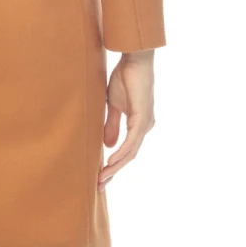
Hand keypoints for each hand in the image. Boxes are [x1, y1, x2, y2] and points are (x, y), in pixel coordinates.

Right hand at [101, 50, 155, 186]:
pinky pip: (132, 141)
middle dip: (114, 172)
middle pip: (129, 156)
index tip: (100, 176)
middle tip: (99, 186)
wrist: (134, 60)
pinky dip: (121, 153)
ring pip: (131, 152)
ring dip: (116, 166)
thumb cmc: (125, 78)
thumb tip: (107, 146)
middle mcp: (145, 127)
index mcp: (139, 125)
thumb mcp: (113, 106)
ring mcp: (145, 124)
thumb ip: (111, 125)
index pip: (126, 151)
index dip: (114, 165)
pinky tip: (111, 161)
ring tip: (102, 178)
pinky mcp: (143, 118)